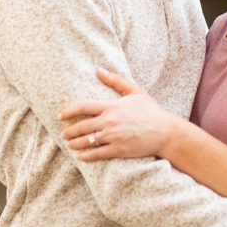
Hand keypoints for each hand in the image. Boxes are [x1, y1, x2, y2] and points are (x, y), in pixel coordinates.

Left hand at [60, 68, 174, 160]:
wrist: (165, 131)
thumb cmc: (150, 110)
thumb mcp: (135, 91)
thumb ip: (116, 80)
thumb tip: (99, 70)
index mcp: (112, 106)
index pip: (83, 106)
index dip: (69, 110)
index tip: (61, 115)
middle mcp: (110, 121)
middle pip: (81, 126)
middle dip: (69, 131)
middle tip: (64, 133)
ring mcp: (113, 137)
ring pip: (87, 141)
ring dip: (75, 143)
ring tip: (70, 144)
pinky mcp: (118, 150)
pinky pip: (97, 154)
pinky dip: (86, 156)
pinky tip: (81, 156)